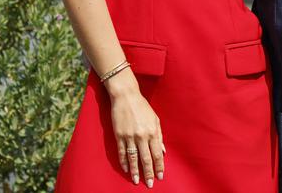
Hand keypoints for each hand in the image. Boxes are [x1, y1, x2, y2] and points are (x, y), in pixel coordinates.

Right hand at [106, 72, 164, 186]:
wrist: (126, 96)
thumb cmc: (142, 107)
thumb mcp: (155, 119)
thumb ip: (159, 136)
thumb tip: (163, 151)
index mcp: (152, 131)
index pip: (157, 154)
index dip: (159, 166)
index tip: (160, 176)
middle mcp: (142, 136)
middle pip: (146, 159)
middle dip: (148, 173)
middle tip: (150, 184)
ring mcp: (129, 136)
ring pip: (133, 158)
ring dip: (135, 171)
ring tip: (136, 181)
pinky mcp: (119, 135)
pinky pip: (122, 152)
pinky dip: (124, 162)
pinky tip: (126, 169)